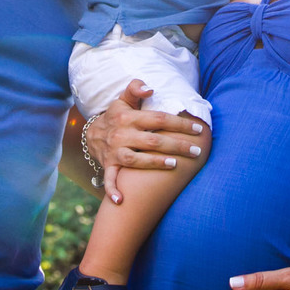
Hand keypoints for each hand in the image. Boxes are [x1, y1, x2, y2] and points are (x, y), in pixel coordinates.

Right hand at [87, 79, 205, 201]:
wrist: (91, 133)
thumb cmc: (117, 115)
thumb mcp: (123, 99)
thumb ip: (135, 88)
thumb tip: (150, 88)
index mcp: (128, 117)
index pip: (159, 119)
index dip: (179, 124)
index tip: (198, 129)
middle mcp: (121, 134)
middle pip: (153, 141)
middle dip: (176, 146)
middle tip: (196, 151)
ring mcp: (114, 151)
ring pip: (136, 160)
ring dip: (155, 163)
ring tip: (174, 164)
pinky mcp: (108, 165)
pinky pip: (109, 179)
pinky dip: (113, 190)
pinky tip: (121, 201)